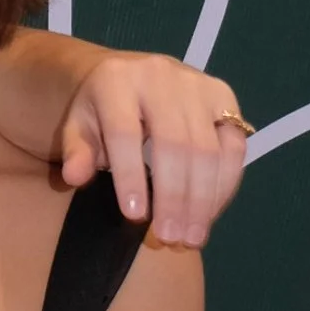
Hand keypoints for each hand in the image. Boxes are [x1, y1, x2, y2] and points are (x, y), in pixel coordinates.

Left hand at [54, 52, 248, 244]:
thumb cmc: (100, 109)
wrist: (129, 73)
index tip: (134, 217)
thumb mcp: (78, 125)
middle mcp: (162, 76)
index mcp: (117, 80)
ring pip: (209, 148)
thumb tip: (75, 177)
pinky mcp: (224, 97)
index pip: (125, 132)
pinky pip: (234, 145)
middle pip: (175, 143)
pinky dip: (225, 184)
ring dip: (203, 199)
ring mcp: (198, 85)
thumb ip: (77, 151)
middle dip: (174, 197)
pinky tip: (210, 214)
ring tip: (191, 237)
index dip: (131, 176)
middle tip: (169, 237)